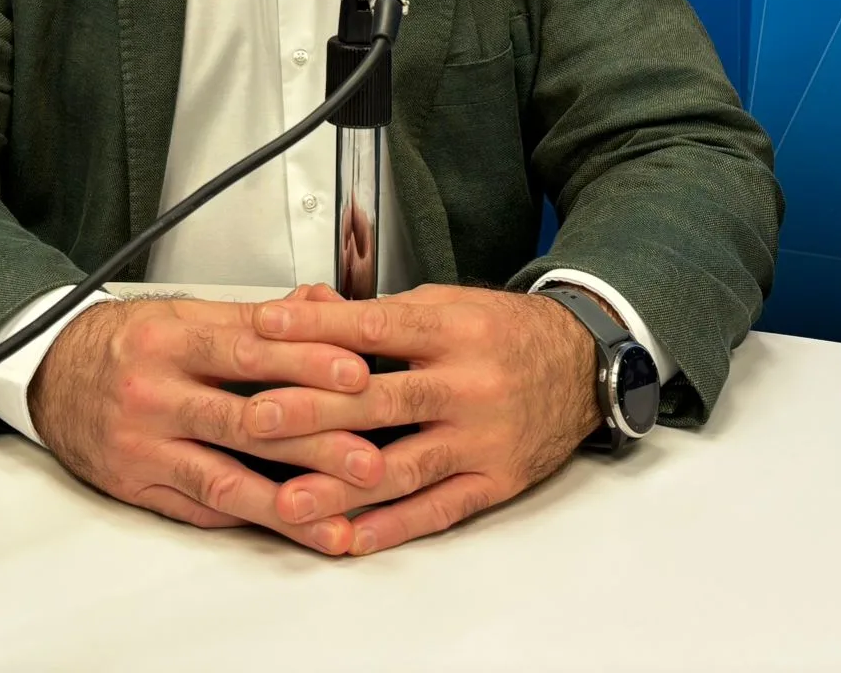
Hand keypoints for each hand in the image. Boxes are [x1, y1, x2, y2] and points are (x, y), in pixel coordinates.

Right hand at [28, 290, 385, 552]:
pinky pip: (201, 507)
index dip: (306, 362)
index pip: (248, 348)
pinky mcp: (137, 485)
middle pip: (245, 418)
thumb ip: (255, 316)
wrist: (52, 376)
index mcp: (170, 339)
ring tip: (339, 516)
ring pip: (225, 477)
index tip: (357, 374)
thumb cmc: (127, 344)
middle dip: (314, 442)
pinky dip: (251, 518)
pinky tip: (291, 527)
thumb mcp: (184, 314)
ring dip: (290, 500)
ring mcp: (143, 444)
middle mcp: (154, 391)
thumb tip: (322, 305)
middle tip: (370, 457)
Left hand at [244, 283, 600, 554]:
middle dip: (314, 411)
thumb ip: (377, 313)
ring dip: (343, 487)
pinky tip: (352, 536)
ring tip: (290, 499)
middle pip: (383, 399)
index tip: (263, 328)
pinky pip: (441, 508)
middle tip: (257, 419)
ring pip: (405, 465)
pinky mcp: (497, 478)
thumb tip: (305, 308)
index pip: (374, 327)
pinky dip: (395, 526)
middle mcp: (469, 383)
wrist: (583, 362)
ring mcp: (484, 436)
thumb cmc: (502, 331)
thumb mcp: (445, 303)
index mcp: (451, 329)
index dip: (315, 328)